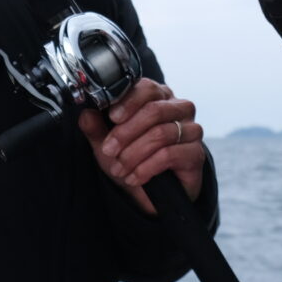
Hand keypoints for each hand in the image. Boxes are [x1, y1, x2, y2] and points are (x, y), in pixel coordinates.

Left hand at [77, 78, 203, 215]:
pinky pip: (170, 155)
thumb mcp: (107, 144)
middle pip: (155, 110)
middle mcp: (179, 109)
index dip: (129, 101)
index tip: (112, 117)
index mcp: (158, 97)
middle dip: (126, 132)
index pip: (148, 88)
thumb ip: (96, 128)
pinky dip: (146, 168)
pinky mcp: (196, 154)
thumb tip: (86, 113)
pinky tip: (134, 178)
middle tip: (108, 150)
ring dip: (133, 154)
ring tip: (119, 169)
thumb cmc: (131, 160)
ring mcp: (191, 130)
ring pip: (161, 134)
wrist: (149, 194)